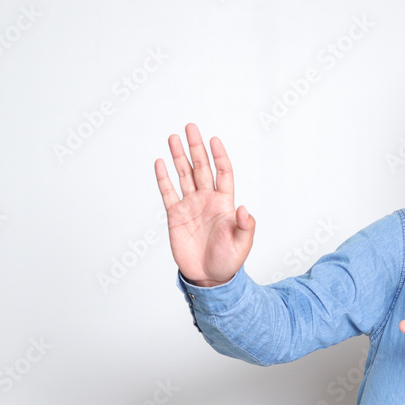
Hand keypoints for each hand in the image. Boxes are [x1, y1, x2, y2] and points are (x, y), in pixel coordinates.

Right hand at [154, 123, 254, 286]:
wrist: (209, 277)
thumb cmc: (229, 261)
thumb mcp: (242, 244)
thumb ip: (244, 226)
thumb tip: (244, 208)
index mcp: (224, 203)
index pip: (222, 173)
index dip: (219, 156)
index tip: (214, 139)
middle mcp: (207, 200)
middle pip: (201, 168)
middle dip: (196, 147)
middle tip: (191, 127)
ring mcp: (190, 206)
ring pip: (184, 175)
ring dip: (179, 156)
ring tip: (173, 137)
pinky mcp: (176, 216)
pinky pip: (168, 193)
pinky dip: (164, 178)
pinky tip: (160, 163)